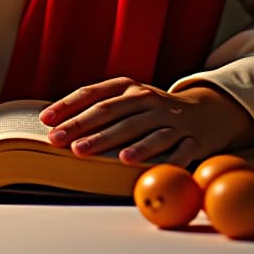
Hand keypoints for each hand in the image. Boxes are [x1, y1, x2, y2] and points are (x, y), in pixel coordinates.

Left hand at [39, 77, 253, 167]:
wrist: (208, 110)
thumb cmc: (155, 110)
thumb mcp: (129, 101)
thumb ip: (99, 108)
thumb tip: (57, 124)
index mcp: (129, 87)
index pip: (93, 93)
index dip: (68, 105)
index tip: (45, 120)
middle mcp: (148, 99)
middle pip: (112, 112)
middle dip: (84, 127)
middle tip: (60, 142)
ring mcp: (171, 119)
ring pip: (142, 130)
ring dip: (120, 143)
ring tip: (101, 154)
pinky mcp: (192, 139)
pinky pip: (175, 150)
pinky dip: (159, 158)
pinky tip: (139, 165)